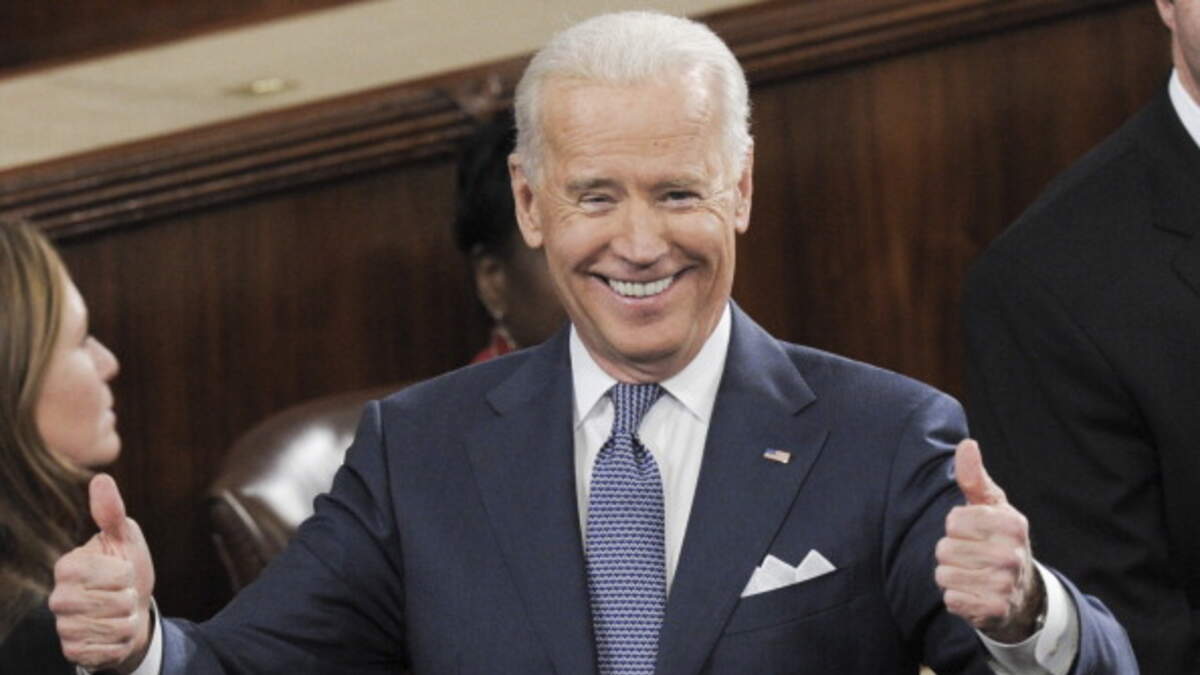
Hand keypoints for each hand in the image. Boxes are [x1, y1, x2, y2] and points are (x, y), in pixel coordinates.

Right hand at [50, 474, 155, 671]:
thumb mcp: (125, 539)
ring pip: (113, 626)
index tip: (122, 571)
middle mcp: (59, 597)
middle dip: (129, 598)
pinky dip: (119, 642)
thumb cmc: (127, 570)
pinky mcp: (73, 650)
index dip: (127, 573)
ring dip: (126, 620)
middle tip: (122, 594)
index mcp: (69, 566)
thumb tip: (101, 478)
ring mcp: (64, 625)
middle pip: (116, 602)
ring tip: (119, 612)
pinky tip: (112, 633)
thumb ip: (111, 512)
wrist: (130, 611)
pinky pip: (106, 649)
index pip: (113, 573)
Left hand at [936, 439, 1044, 642]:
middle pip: (945, 549)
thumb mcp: (989, 507)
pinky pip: (951, 599)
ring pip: (944, 574)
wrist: (1021, 594)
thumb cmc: (997, 540)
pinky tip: (973, 594)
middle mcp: (1012, 554)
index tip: (973, 533)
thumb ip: (974, 478)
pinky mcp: (995, 610)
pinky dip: (955, 597)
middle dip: (951, 553)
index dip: (956, 527)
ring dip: (951, 575)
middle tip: (972, 558)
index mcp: (1012, 523)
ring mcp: (1005, 584)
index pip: (953, 520)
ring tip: (972, 575)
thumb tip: (967, 444)